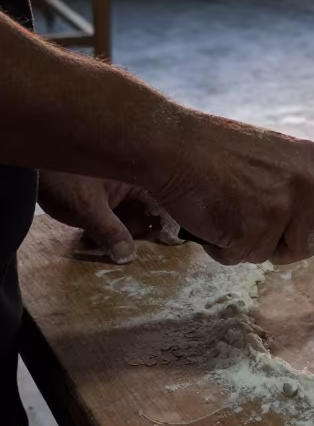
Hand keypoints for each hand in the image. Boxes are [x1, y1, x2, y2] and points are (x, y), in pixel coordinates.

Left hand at [38, 171, 175, 263]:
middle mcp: (132, 179)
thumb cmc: (64, 178)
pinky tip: (91, 237)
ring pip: (130, 216)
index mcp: (137, 175)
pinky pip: (114, 214)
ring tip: (102, 244)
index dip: (168, 225)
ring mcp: (117, 187)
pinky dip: (107, 227)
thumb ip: (111, 233)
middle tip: (129, 251)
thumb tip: (128, 257)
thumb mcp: (88, 209)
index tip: (170, 246)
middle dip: (139, 233)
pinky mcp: (103, 194)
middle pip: (147, 212)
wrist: (32, 168)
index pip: (163, 202)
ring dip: (120, 233)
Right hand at [151, 112, 313, 267]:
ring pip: (276, 254)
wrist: (174, 145)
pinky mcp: (254, 230)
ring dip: (251, 247)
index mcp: (311, 160)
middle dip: (285, 250)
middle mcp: (303, 184)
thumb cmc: (211, 149)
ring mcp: (280, 208)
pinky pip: (243, 257)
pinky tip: (211, 221)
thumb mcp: (271, 155)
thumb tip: (306, 219)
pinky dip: (223, 248)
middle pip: (310, 242)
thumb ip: (294, 183)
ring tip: (227, 218)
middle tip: (258, 240)